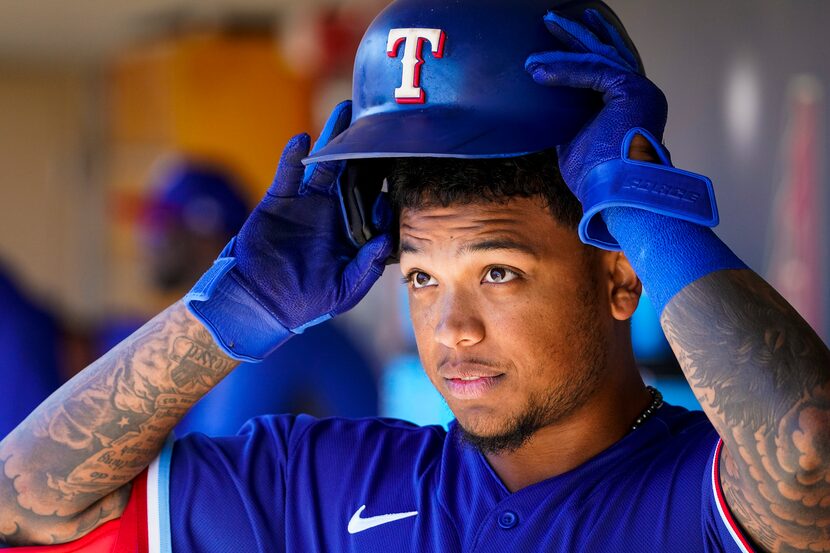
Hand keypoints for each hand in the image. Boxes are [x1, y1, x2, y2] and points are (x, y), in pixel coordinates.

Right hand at [185, 101, 391, 360]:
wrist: (260, 303)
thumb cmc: (306, 303)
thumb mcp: (343, 292)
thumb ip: (367, 268)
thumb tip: (388, 239)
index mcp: (351, 233)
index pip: (373, 205)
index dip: (383, 194)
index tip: (391, 184)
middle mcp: (332, 213)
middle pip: (353, 174)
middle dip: (365, 149)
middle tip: (380, 121)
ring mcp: (305, 204)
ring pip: (323, 165)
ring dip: (333, 138)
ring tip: (346, 110)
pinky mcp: (279, 201)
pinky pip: (287, 174)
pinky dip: (292, 157)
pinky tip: (302, 140)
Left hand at [526, 9, 716, 249]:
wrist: (616, 195)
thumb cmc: (598, 179)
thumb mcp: (576, 143)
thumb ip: (568, 122)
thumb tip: (547, 112)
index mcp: (628, 106)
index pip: (605, 70)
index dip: (584, 52)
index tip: (562, 38)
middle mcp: (639, 93)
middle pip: (607, 54)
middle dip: (581, 35)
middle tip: (555, 20)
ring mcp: (638, 90)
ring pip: (601, 56)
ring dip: (571, 42)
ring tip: (548, 26)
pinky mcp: (632, 90)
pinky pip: (593, 70)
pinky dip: (566, 69)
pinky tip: (541, 69)